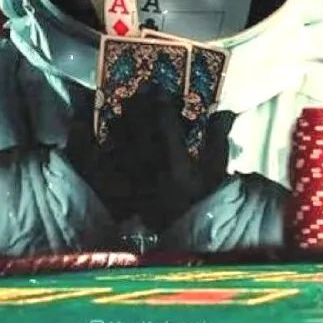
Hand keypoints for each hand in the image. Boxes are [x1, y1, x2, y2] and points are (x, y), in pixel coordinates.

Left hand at [109, 87, 234, 233]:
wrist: (187, 233)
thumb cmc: (205, 200)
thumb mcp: (216, 171)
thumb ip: (218, 139)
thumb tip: (224, 111)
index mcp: (176, 161)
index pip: (165, 124)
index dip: (162, 103)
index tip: (160, 89)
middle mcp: (150, 167)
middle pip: (139, 128)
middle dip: (139, 105)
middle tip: (140, 90)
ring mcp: (132, 179)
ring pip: (120, 142)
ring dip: (121, 121)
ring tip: (122, 107)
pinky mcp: (119, 189)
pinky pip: (104, 162)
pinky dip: (99, 145)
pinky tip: (97, 132)